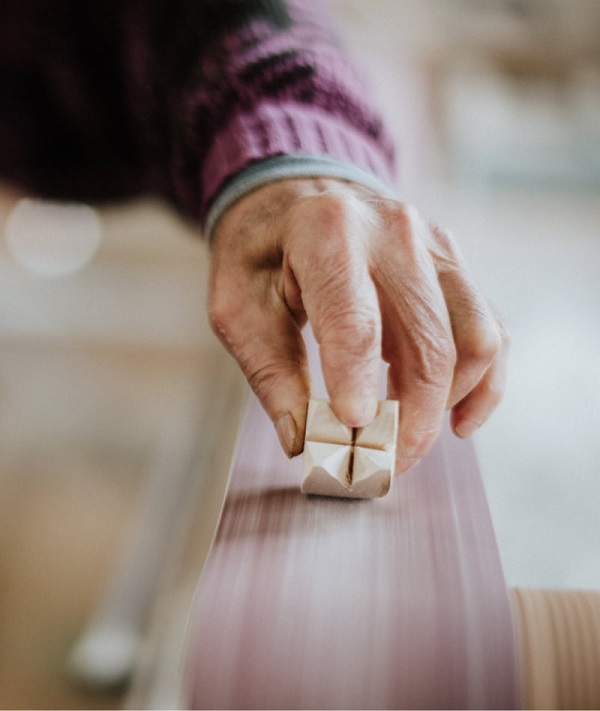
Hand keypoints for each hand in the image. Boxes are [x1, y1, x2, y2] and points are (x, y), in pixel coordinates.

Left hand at [208, 178, 508, 473]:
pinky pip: (491, 330)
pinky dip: (484, 383)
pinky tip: (459, 420)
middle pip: (428, 342)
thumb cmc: (262, 254)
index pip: (355, 322)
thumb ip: (270, 374)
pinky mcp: (454, 266)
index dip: (358, 386)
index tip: (353, 438)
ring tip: (407, 439)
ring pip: (474, 339)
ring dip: (448, 403)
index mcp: (329, 231)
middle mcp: (394, 231)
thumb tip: (305, 444)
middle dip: (411, 419)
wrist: (297, 196)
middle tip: (383, 462)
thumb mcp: (237, 308)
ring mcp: (434, 246)